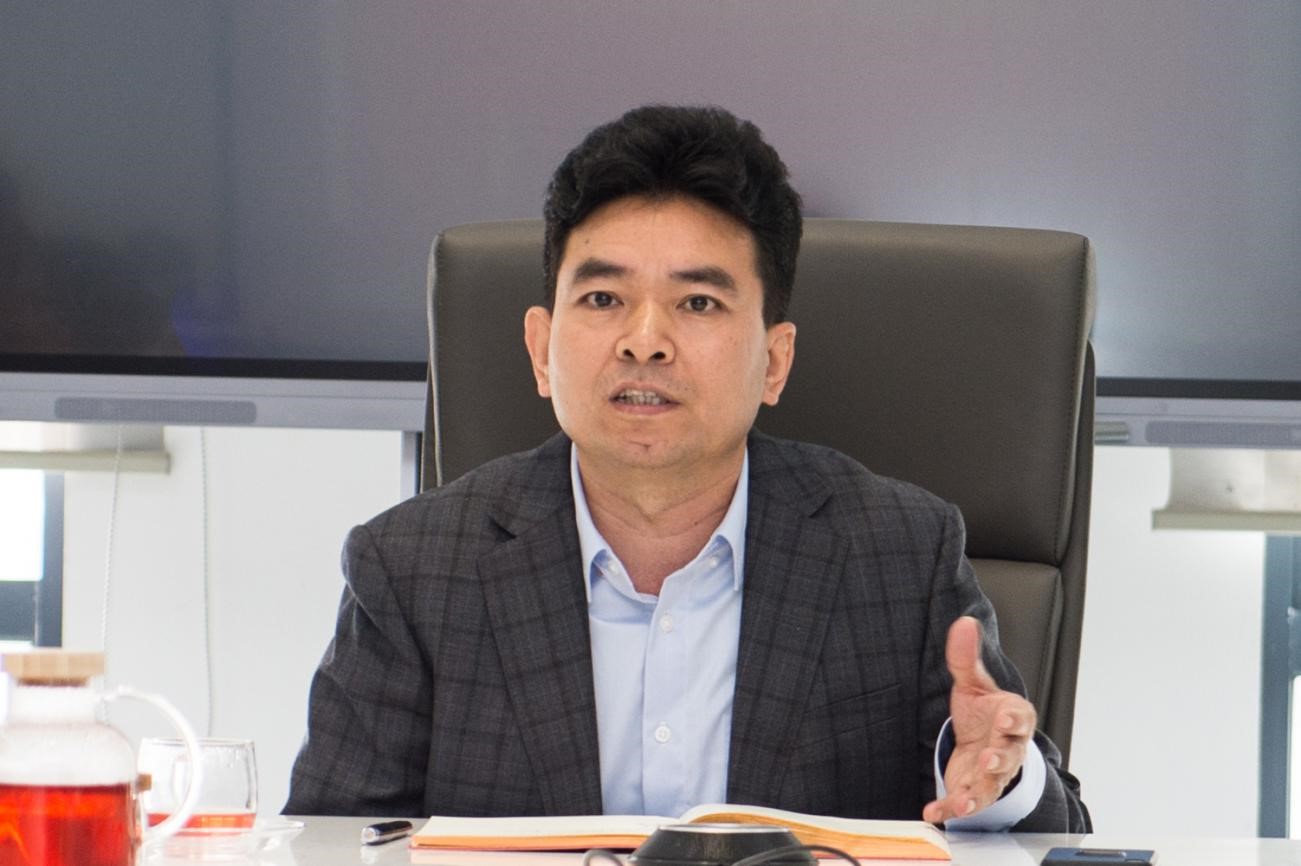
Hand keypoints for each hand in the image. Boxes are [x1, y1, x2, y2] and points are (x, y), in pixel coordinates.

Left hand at [922, 616, 1034, 823]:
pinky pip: (963, 802)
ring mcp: (990, 774)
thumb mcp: (973, 684)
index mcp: (1012, 719)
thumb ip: (966, 657)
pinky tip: (932, 812)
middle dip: (999, 760)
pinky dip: (948, 809)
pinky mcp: (971, 789)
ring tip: (964, 801)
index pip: (1019, 719)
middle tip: (989, 760)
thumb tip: (964, 623)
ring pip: (990, 787)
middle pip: (1007, 757)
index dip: (1012, 720)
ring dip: (977, 794)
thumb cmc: (984, 713)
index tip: (1004, 718)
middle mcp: (1006, 750)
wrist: (982, 742)